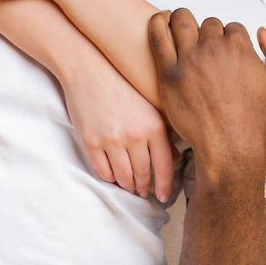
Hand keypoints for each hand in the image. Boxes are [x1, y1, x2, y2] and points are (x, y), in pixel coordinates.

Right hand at [62, 63, 176, 200]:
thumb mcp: (150, 106)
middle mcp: (135, 135)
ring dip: (128, 186)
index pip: (164, 166)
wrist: (89, 69)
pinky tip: (115, 177)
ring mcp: (112, 140)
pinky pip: (103, 172)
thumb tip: (176, 158)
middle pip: (143, 175)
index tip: (165, 197)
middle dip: (145, 188)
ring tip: (131, 188)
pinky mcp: (91, 142)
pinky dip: (110, 179)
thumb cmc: (124, 85)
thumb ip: (165, 131)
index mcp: (154, 126)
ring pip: (123, 177)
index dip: (166, 186)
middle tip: (146, 193)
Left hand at [148, 9, 265, 168]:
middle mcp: (214, 48)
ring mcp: (189, 59)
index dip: (229, 39)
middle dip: (208, 32)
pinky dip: (157, 23)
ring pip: (181, 21)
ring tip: (179, 27)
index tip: (225, 52)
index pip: (231, 27)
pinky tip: (159, 20)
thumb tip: (261, 31)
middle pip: (208, 24)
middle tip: (204, 48)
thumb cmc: (255, 119)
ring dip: (182, 20)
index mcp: (240, 46)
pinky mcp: (168, 73)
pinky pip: (158, 38)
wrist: (230, 148)